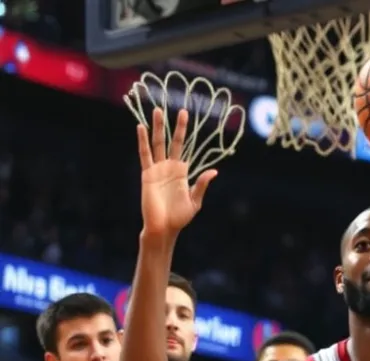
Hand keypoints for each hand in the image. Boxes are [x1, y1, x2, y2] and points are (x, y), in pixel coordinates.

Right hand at [137, 108, 216, 237]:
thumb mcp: (195, 201)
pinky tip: (141, 127)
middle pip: (171, 141)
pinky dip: (142, 141)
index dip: (185, 134)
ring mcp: (157, 169)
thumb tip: (214, 171)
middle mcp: (169, 167)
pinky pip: (144, 154)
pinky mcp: (147, 174)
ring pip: (157, 143)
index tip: (188, 119)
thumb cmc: (179, 217)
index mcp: (181, 172)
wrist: (164, 227)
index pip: (183, 148)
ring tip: (157, 110)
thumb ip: (201, 184)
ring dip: (157, 127)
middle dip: (175, 126)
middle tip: (180, 109)